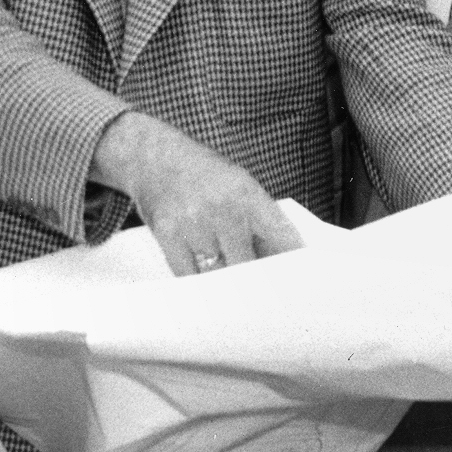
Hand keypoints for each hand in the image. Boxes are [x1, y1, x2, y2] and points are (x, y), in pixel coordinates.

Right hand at [96, 111, 302, 275]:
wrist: (154, 157)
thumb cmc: (204, 174)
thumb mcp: (240, 184)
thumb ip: (259, 219)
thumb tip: (280, 261)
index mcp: (247, 193)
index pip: (280, 236)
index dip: (291, 263)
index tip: (297, 281)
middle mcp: (222, 208)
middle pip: (249, 264)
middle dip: (256, 281)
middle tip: (262, 295)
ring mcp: (193, 223)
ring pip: (218, 274)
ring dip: (226, 284)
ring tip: (232, 288)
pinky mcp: (168, 236)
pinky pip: (189, 276)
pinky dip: (199, 283)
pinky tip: (205, 282)